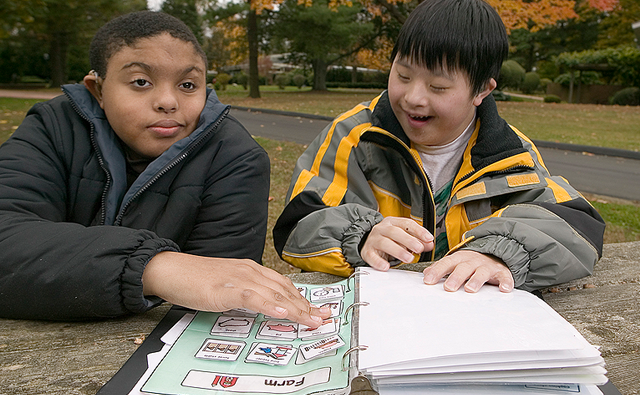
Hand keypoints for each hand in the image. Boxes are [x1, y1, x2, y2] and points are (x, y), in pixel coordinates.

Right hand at [142, 251, 330, 326]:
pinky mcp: (225, 289)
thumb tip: (262, 306)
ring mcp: (238, 279)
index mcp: (251, 270)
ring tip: (311, 319)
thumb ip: (246, 293)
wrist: (171, 270)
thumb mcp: (227, 286)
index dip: (303, 299)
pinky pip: (252, 297)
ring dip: (295, 309)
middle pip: (284, 290)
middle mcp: (249, 271)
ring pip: (274, 294)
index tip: (317, 310)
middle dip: (306, 305)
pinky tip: (281, 313)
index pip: (283, 285)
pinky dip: (269, 306)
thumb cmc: (196, 279)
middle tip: (323, 318)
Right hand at [361, 217, 433, 270]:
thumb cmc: (388, 240)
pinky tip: (386, 266)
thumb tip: (430, 244)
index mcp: (392, 222)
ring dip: (397, 251)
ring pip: (384, 243)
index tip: (428, 238)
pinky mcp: (366, 251)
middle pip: (395, 232)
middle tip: (419, 249)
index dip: (419, 231)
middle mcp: (382, 229)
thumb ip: (417, 240)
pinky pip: (372, 256)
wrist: (367, 243)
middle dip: (409, 240)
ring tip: (408, 258)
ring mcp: (373, 240)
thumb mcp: (403, 238)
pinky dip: (378, 262)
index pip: (407, 223)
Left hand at [423, 250, 513, 292]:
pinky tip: (505, 289)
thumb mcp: (456, 262)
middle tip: (448, 287)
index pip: (446, 263)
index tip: (428, 280)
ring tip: (470, 289)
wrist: (495, 253)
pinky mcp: (502, 272)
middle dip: (456, 277)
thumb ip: (441, 267)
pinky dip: (505, 282)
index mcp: (460, 258)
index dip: (437, 271)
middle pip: (463, 268)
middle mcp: (473, 261)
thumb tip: (425, 273)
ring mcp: (487, 266)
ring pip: (482, 272)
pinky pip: (505, 277)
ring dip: (476, 281)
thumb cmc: (472, 262)